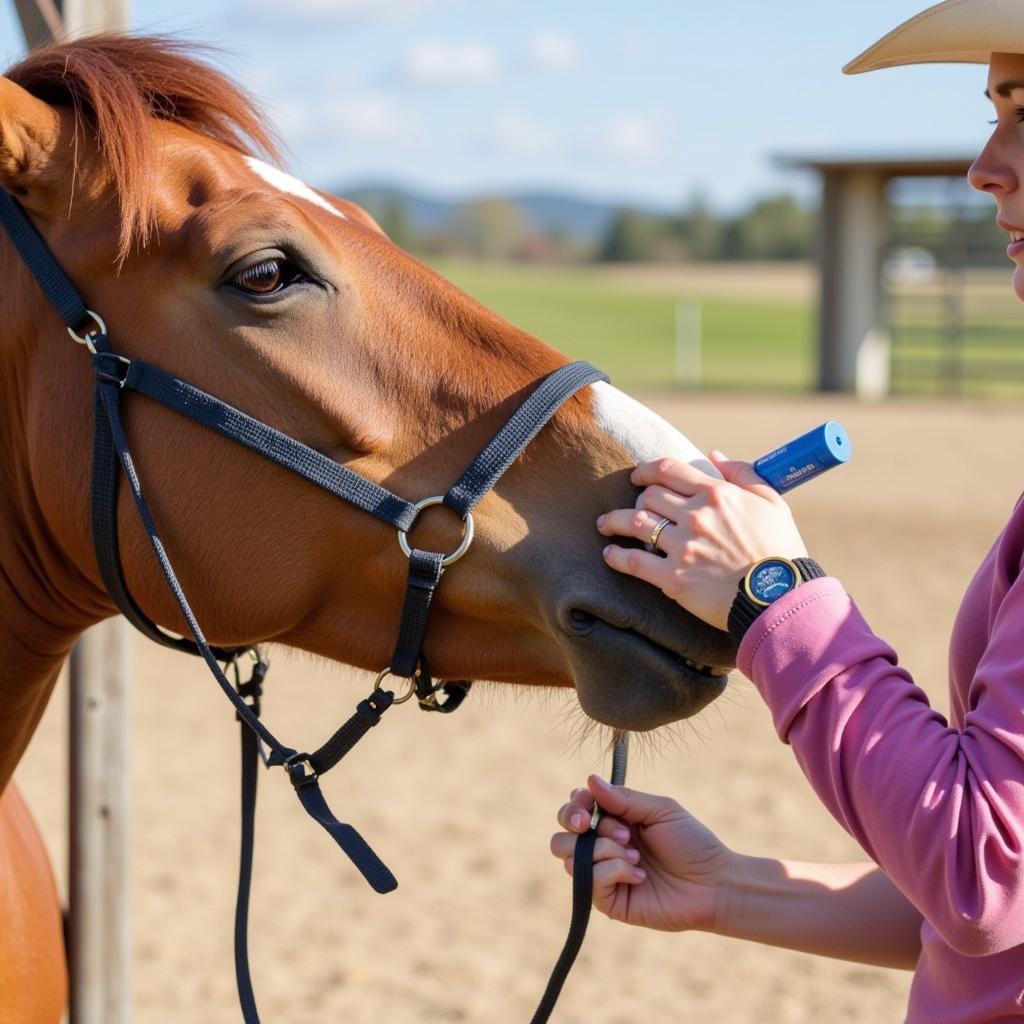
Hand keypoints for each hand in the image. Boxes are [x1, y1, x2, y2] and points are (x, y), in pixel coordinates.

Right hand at [550, 776, 735, 932]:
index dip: (574, 805)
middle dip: (574, 824)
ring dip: (602, 849)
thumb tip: (590, 780)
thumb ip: (624, 798)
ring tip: (633, 853)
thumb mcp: (660, 810)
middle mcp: (603, 849)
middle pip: (561, 836)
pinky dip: (614, 871)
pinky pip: (591, 882)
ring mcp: (604, 876)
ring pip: (570, 858)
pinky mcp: (609, 902)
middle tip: (597, 825)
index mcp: (614, 822)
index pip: (574, 810)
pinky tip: (639, 874)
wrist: (713, 884)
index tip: (587, 805)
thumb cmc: (692, 844)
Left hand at [596, 452, 808, 630]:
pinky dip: (617, 556)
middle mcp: (695, 516)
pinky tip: (609, 554)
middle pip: (649, 496)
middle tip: (629, 506)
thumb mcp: (772, 502)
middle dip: (636, 499)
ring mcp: (682, 546)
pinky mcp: (673, 578)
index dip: (647, 470)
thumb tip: (713, 455)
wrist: (780, 597)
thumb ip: (742, 474)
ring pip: (635, 524)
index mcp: (716, 494)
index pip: (669, 470)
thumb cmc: (781, 549)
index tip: (638, 477)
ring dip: (614, 521)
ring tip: (605, 525)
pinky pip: (634, 561)